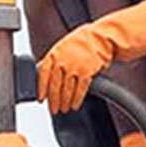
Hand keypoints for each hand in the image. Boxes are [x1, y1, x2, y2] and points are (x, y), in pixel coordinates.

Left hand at [37, 0, 145, 114]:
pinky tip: (75, 105)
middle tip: (54, 109)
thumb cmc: (86, 41)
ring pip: (67, 89)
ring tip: (65, 109)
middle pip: (55, 84)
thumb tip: (43, 71)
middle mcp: (64, 59)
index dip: (41, 88)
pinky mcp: (87, 71)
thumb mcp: (66, 46)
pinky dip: (77, 99)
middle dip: (54, 100)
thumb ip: (55, 59)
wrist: (104, 37)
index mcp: (56, 51)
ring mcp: (75, 65)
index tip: (41, 99)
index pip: (43, 72)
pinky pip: (80, 89)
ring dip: (65, 102)